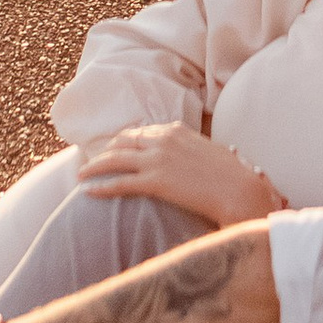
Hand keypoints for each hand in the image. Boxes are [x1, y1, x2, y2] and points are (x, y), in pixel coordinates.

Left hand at [76, 121, 277, 228]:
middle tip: (93, 162)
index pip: (141, 131)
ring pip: (115, 159)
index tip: (114, 148)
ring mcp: (157, 159)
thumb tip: (195, 154)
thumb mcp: (212, 152)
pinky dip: (101, 186)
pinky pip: (119, 183)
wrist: (241, 190)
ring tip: (81, 174)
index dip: (123, 140)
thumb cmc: (233, 177)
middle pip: (122, 142)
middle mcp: (163, 140)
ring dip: (94, 167)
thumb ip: (195, 149)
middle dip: (105, 151)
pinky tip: (88, 191)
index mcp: (176, 130)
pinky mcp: (155, 181)